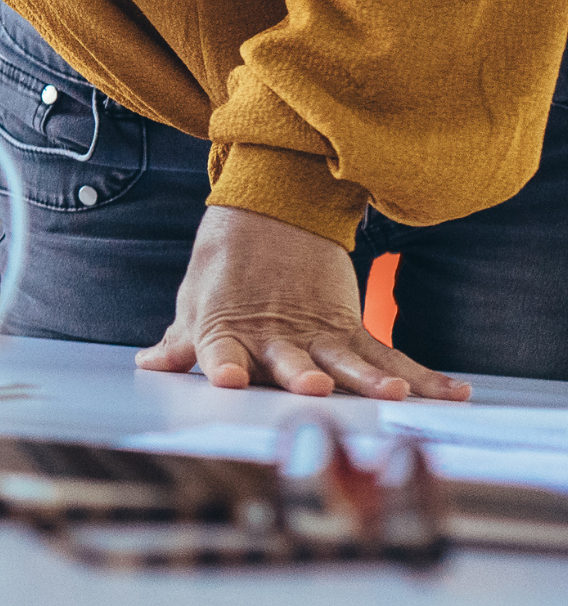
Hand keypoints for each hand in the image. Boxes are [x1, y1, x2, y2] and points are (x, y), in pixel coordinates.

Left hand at [135, 203, 470, 400]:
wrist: (266, 211)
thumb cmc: (224, 270)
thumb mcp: (196, 303)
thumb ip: (181, 343)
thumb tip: (150, 365)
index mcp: (227, 329)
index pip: (219, 350)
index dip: (221, 364)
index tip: (225, 378)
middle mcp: (274, 334)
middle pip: (286, 359)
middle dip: (298, 373)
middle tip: (313, 385)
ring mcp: (315, 331)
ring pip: (344, 359)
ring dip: (368, 380)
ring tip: (392, 395)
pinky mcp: (348, 325)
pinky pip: (388, 356)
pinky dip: (424, 377)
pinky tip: (455, 392)